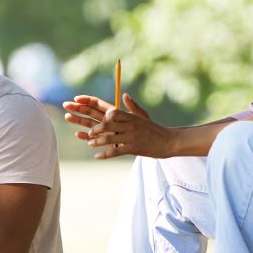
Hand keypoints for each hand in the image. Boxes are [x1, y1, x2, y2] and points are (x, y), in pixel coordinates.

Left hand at [61, 94, 178, 158]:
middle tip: (86, 131)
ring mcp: (131, 137)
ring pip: (108, 138)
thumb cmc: (154, 129)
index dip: (95, 108)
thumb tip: (124, 95)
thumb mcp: (143, 116)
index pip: (110, 110)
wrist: (169, 142)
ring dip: (96, 141)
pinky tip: (97, 156)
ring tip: (91, 143)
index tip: (83, 106)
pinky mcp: (133, 149)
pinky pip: (115, 152)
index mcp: (130, 116)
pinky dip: (105, 155)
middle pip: (106, 124)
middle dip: (92, 126)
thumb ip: (132, 106)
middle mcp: (129, 125)